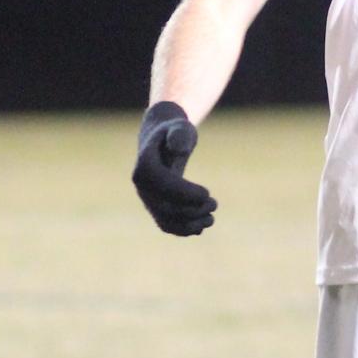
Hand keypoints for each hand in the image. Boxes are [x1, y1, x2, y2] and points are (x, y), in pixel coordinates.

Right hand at [132, 101, 217, 235]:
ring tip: (211, 218)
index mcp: (144, 166)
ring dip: (190, 224)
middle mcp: (142, 186)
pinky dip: (184, 230)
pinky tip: (202, 225)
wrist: (164, 141)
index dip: (184, 193)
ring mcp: (148, 199)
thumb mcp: (180, 128)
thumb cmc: (175, 132)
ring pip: (165, 221)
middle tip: (214, 203)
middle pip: (165, 206)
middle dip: (192, 209)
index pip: (162, 185)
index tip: (207, 193)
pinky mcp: (156, 208)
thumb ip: (179, 135)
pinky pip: (167, 225)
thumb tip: (180, 149)